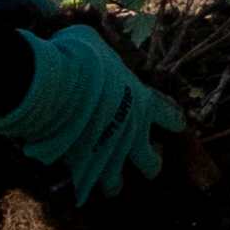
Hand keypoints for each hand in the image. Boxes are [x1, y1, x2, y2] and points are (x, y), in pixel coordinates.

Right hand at [0, 15, 171, 205]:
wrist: (53, 86)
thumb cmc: (77, 58)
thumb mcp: (93, 44)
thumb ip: (98, 54)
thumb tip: (84, 47)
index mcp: (142, 103)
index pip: (170, 117)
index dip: (173, 122)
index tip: (176, 125)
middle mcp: (131, 135)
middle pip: (152, 165)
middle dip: (147, 163)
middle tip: (136, 156)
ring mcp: (108, 157)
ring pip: (115, 185)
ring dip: (109, 182)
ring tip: (101, 177)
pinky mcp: (81, 171)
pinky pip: (81, 185)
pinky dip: (75, 181)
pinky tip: (67, 175)